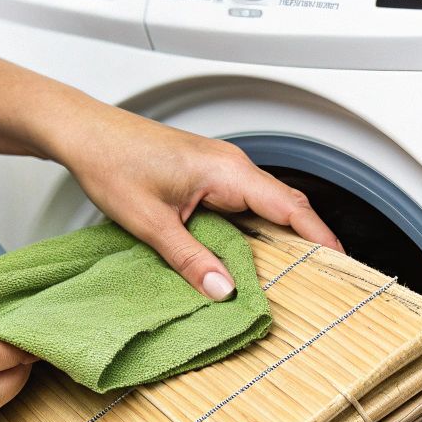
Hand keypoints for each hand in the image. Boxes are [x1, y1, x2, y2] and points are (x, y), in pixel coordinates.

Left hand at [47, 103, 342, 299]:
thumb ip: (189, 258)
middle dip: (308, 240)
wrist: (81, 132)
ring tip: (293, 272)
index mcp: (226, 170)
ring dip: (281, 236)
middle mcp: (230, 164)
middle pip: (285, 205)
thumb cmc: (110, 159)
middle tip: (324, 276)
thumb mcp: (149, 222)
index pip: (289, 206)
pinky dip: (256, 228)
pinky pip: (244, 202)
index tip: (340, 261)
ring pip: (265, 204)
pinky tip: (250, 254)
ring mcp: (220, 168)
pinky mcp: (206, 174)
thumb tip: (223, 289)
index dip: (319, 236)